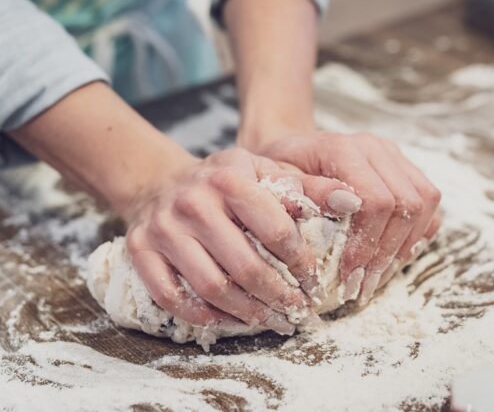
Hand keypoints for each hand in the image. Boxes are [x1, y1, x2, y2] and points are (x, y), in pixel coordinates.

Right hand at [121, 148, 358, 331]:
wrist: (160, 182)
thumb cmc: (223, 182)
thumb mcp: (264, 171)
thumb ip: (308, 186)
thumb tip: (352, 201)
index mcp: (229, 177)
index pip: (276, 230)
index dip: (301, 264)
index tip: (315, 283)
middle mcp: (193, 201)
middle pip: (245, 266)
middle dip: (278, 297)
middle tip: (297, 313)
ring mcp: (164, 228)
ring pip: (211, 287)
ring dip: (246, 313)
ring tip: (270, 321)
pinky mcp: (141, 250)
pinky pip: (172, 297)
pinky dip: (203, 316)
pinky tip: (228, 320)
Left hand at [255, 131, 441, 304]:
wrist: (290, 151)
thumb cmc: (279, 171)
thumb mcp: (278, 183)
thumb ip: (308, 192)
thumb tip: (346, 205)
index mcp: (343, 148)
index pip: (376, 200)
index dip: (367, 244)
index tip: (348, 276)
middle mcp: (376, 148)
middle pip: (406, 204)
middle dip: (386, 253)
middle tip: (363, 286)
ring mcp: (394, 156)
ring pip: (425, 203)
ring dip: (405, 247)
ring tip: (376, 277)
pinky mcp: (404, 168)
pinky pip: (429, 203)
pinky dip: (416, 234)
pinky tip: (390, 258)